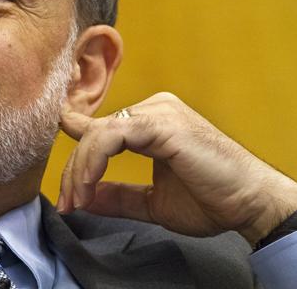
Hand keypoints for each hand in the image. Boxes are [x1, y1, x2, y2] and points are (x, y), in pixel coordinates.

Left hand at [57, 92, 296, 244]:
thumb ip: (120, 196)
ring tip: (77, 199)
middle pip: (94, 132)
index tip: (63, 183)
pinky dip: (94, 161)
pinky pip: (112, 136)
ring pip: (98, 133)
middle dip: (73, 170)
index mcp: (151, 123)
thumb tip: (87, 197)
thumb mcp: (153, 202)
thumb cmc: (211, 201)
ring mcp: (158, 113)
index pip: (100, 128)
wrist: (251, 205)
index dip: (75, 149)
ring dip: (79, 169)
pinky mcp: (162, 123)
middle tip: (68, 203)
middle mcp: (153, 110)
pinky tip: (89, 185)